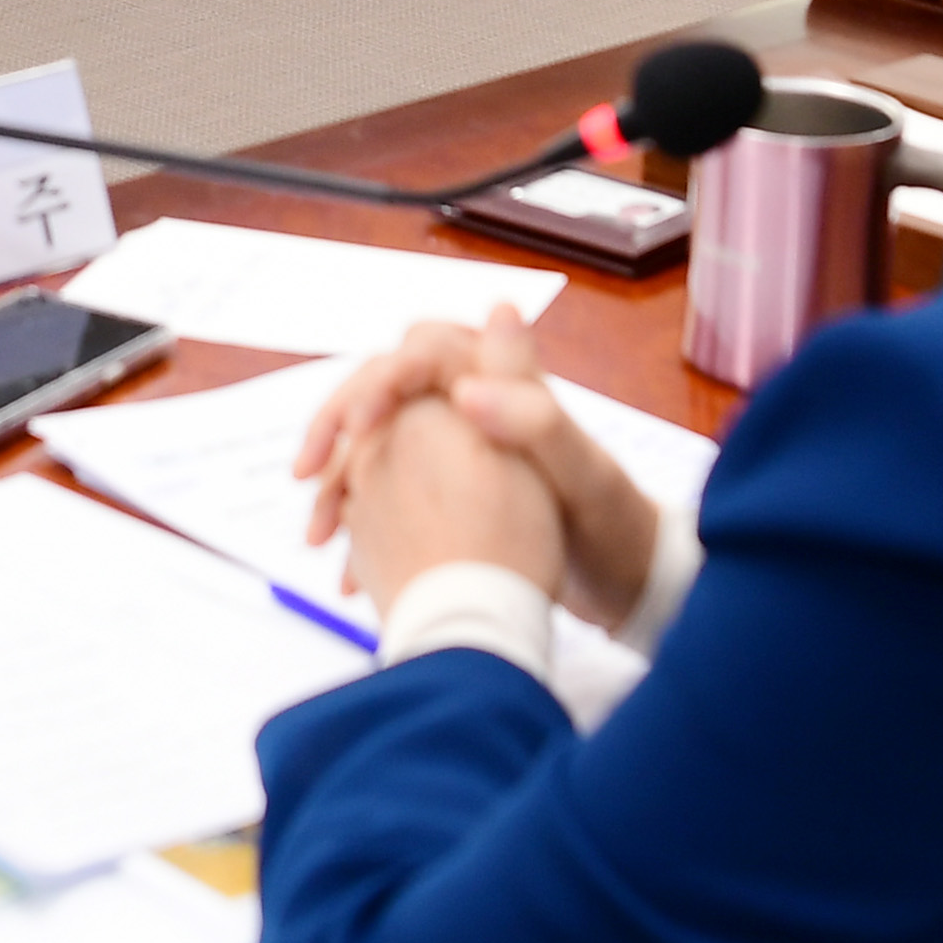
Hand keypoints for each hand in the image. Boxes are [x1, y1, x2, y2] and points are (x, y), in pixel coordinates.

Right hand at [294, 305, 662, 627]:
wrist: (635, 588)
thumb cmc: (618, 527)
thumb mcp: (584, 476)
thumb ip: (537, 420)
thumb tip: (465, 386)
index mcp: (505, 384)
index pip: (419, 353)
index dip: (378, 383)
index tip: (357, 430)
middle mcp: (475, 406)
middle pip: (382, 394)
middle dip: (337, 429)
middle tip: (306, 476)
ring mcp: (459, 450)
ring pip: (377, 448)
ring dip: (340, 485)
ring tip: (318, 537)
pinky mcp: (451, 495)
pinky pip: (389, 497)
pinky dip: (362, 527)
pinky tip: (347, 573)